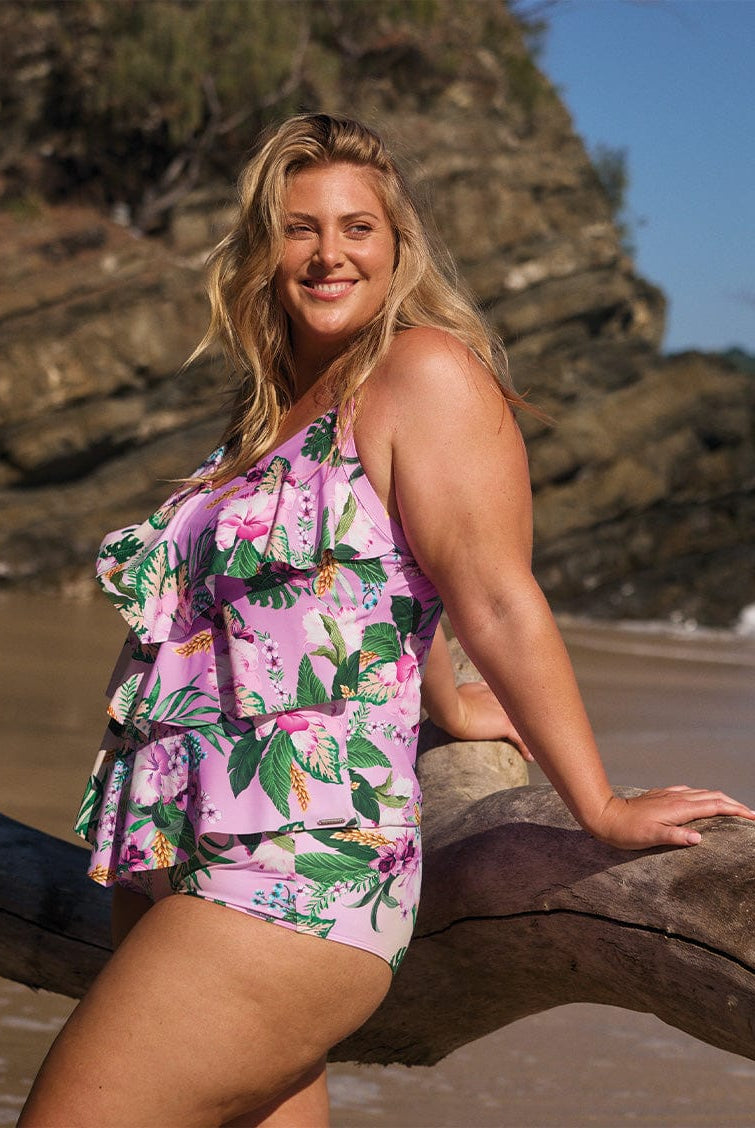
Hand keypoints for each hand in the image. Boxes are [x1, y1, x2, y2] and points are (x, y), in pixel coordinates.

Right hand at [442, 681, 533, 759]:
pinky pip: (520, 738)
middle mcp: (500, 699)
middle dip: (529, 717)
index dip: (514, 705)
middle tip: (537, 728)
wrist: (452, 710)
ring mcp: (504, 711)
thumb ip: (471, 692)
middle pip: (521, 707)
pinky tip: (528, 757)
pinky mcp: (504, 724)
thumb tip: (467, 696)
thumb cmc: (451, 703)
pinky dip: (526, 748)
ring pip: (524, 723)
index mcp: (489, 690)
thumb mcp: (463, 691)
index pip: (508, 696)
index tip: (518, 712)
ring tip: (537, 744)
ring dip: (531, 733)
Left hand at [589, 785, 754, 849]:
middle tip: (750, 814)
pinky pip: (689, 792)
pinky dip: (703, 796)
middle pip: (714, 796)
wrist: (606, 816)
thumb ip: (676, 837)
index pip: (715, 806)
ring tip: (733, 808)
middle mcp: (677, 798)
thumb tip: (700, 838)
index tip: (752, 816)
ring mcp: (669, 794)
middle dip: (734, 804)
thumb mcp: (652, 838)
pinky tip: (702, 800)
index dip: (736, 810)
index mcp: (679, 808)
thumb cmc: (628, 831)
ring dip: (720, 799)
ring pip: (702, 793)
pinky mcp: (662, 795)